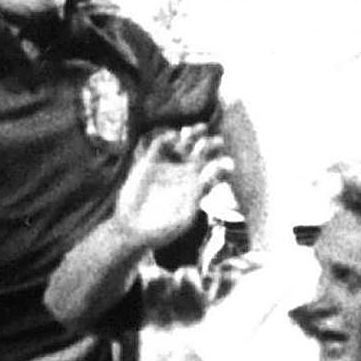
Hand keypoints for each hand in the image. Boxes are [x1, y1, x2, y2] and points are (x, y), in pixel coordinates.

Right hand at [114, 124, 232, 250]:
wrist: (132, 230)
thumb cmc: (162, 231)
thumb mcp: (184, 217)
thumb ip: (197, 197)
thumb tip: (211, 175)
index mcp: (196, 187)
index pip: (214, 171)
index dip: (222, 165)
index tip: (228, 163)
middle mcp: (184, 174)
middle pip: (202, 153)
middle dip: (211, 145)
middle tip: (218, 141)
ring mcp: (167, 167)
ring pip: (183, 144)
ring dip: (193, 134)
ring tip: (201, 129)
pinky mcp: (149, 163)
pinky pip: (160, 145)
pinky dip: (166, 138)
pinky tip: (174, 136)